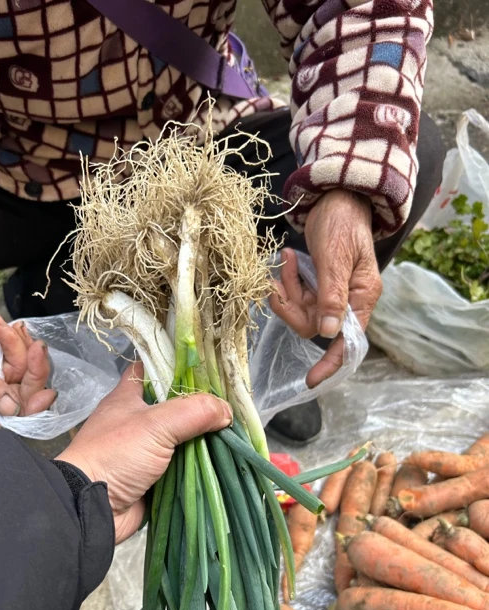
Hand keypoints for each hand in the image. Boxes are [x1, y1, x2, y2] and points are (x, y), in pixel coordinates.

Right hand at [0, 278, 55, 425]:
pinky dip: (12, 339)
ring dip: (19, 345)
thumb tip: (10, 409)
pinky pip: (13, 356)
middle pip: (18, 393)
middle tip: (37, 345)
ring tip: (7, 326)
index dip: (28, 408)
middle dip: (31, 368)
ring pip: (19, 371)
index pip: (4, 418)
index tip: (47, 393)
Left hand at [57, 362, 232, 543]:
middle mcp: (135, 421)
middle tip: (231, 405)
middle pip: (173, 406)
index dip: (176, 365)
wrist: (92, 508)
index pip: (151, 370)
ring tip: (234, 434)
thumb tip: (226, 411)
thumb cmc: (115, 455)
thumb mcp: (155, 424)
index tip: (207, 368)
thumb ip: (193, 412)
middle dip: (199, 407)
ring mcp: (143, 451)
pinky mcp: (152, 477)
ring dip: (203, 440)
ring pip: (180, 438)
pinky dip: (198, 466)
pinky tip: (222, 461)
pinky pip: (181, 467)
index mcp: (127, 398)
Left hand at [270, 190, 381, 387]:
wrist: (337, 196)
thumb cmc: (342, 222)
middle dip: (293, 305)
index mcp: (362, 296)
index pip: (348, 341)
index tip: (311, 380)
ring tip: (286, 260)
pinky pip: (297, 296)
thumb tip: (329, 333)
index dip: (330, 363)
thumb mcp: (335, 257)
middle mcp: (348, 300)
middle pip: (314, 324)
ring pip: (301, 310)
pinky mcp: (317, 284)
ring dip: (288, 289)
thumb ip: (331, 294)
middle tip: (280, 279)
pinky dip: (288, 281)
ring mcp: (331, 293)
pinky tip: (287, 259)